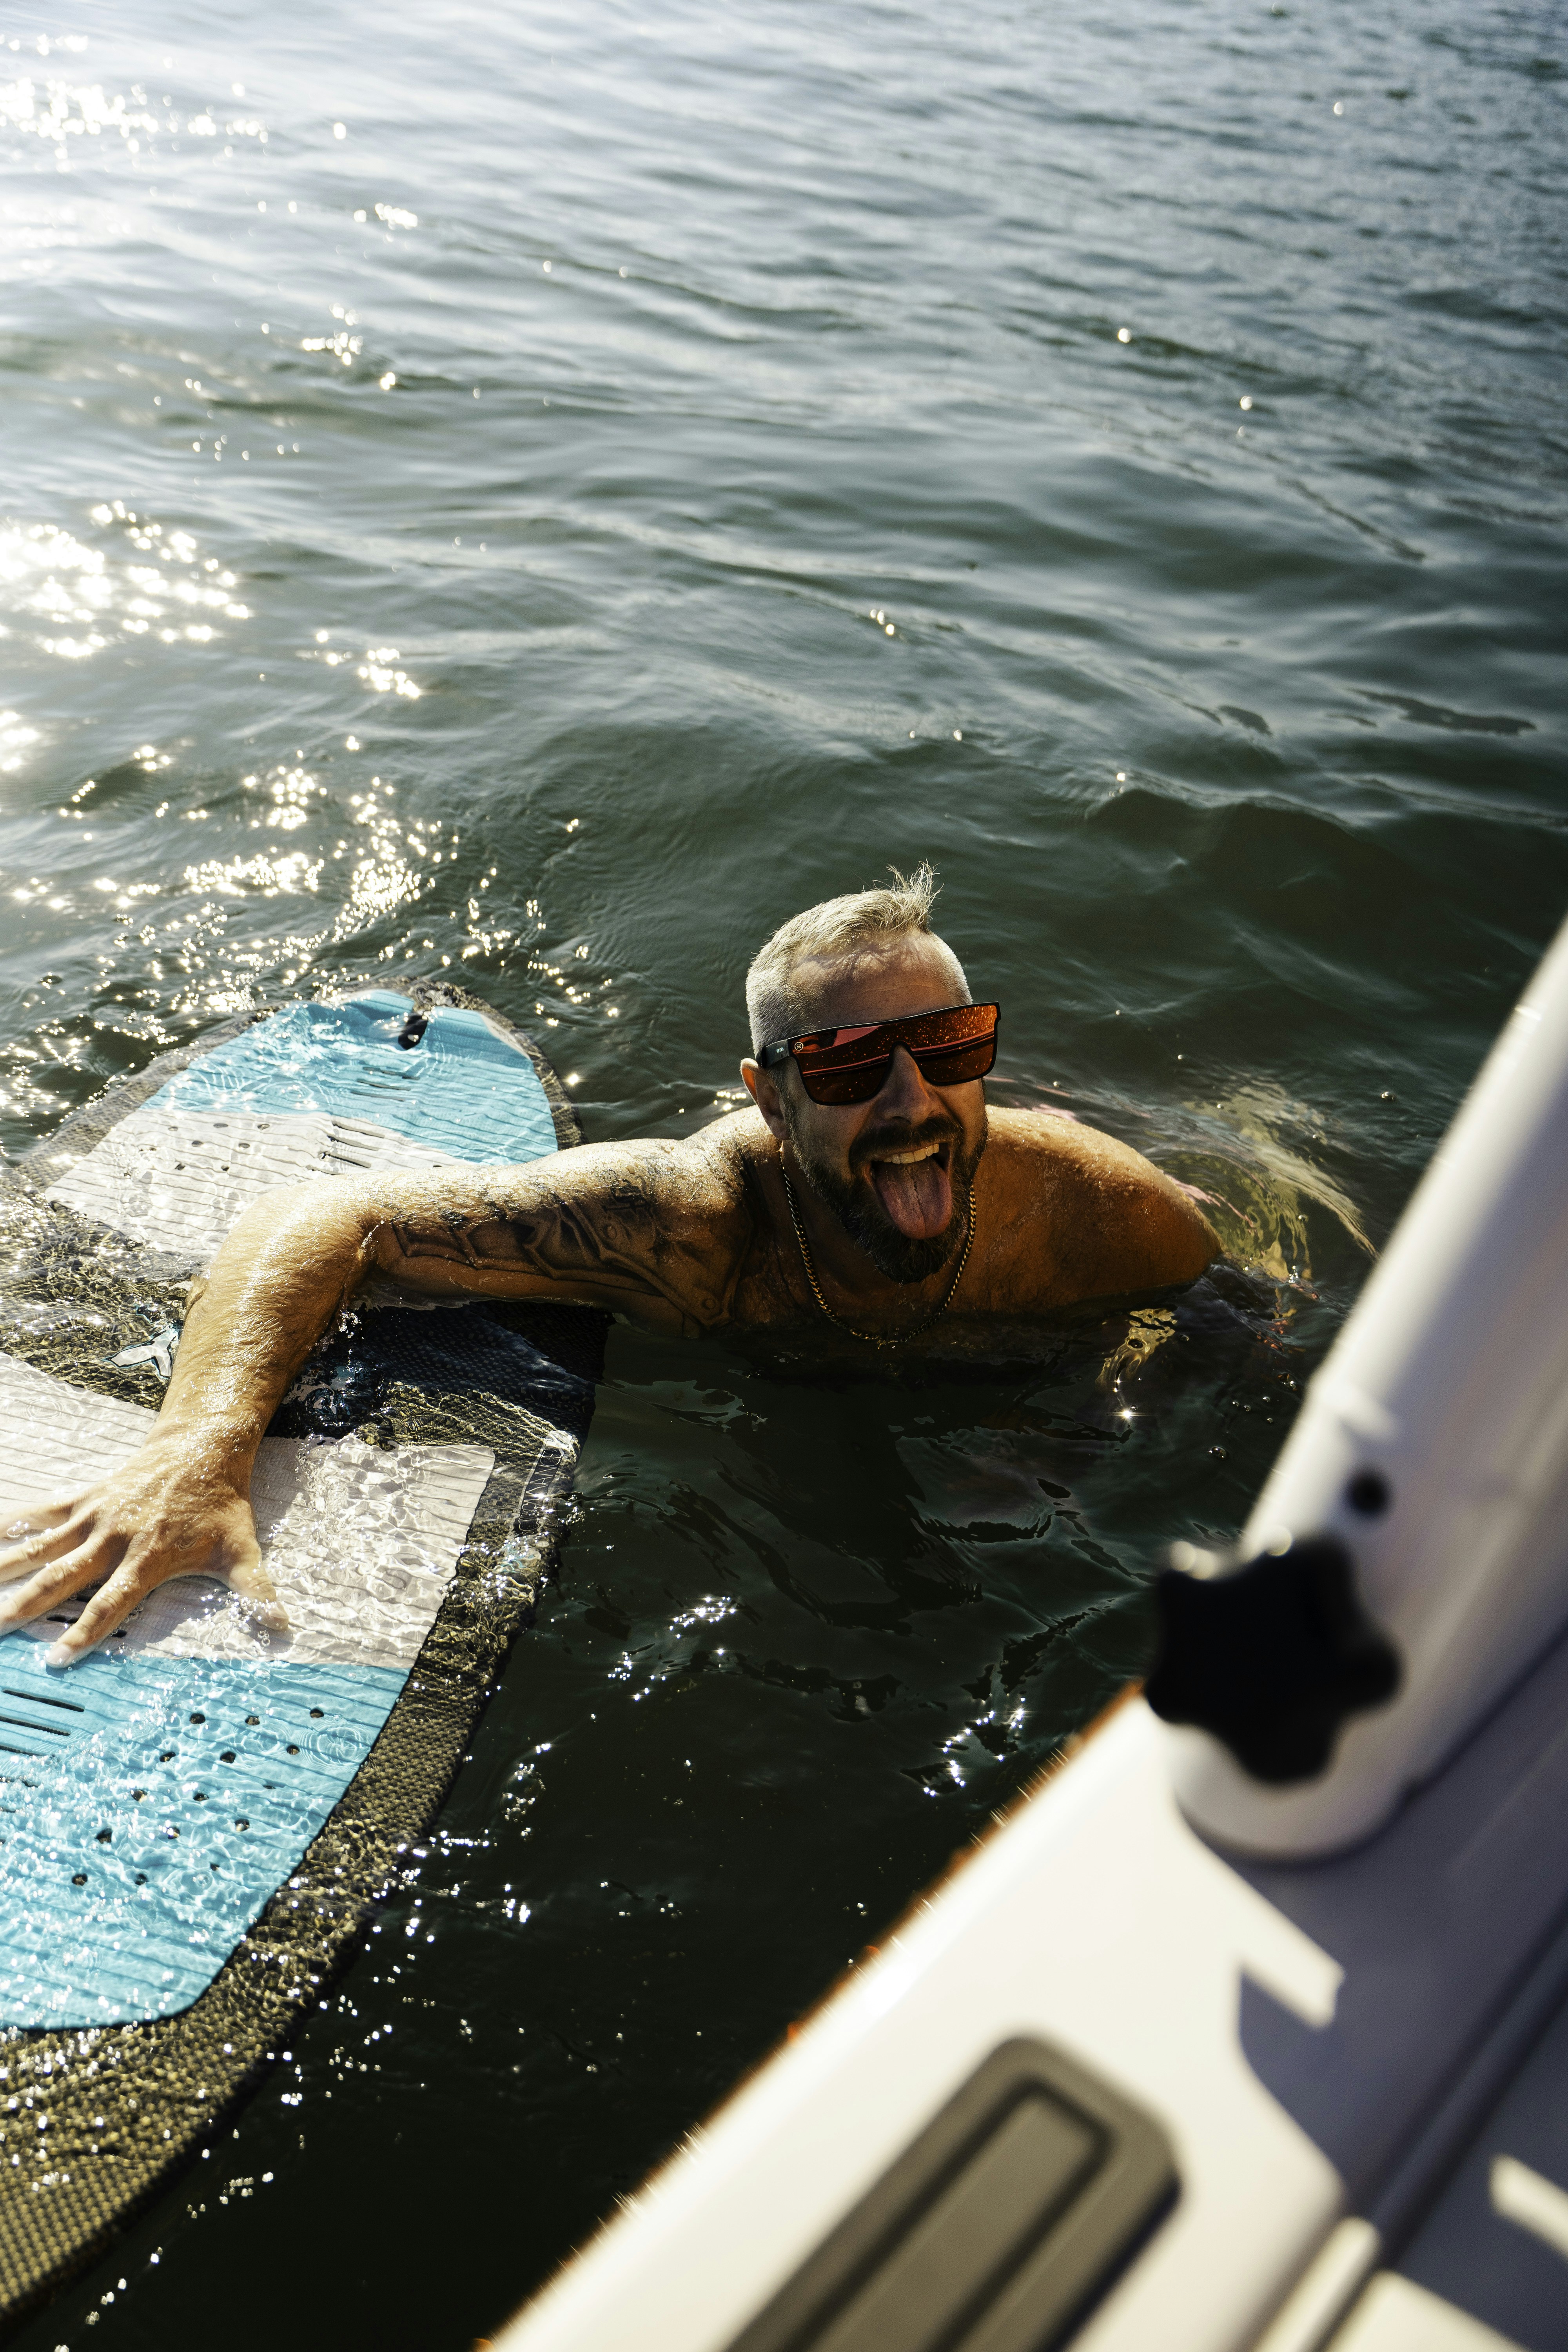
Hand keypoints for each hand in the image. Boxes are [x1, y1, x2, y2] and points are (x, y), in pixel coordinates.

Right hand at [0, 1431, 287, 1666]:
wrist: (202, 1448)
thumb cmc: (221, 1506)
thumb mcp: (242, 1550)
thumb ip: (256, 1592)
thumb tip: (283, 1626)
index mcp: (146, 1560)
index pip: (110, 1605)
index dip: (84, 1634)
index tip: (55, 1661)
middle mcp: (113, 1540)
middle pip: (60, 1579)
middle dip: (23, 1607)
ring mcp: (94, 1517)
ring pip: (39, 1547)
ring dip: (3, 1566)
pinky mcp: (84, 1498)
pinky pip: (40, 1512)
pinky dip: (9, 1523)